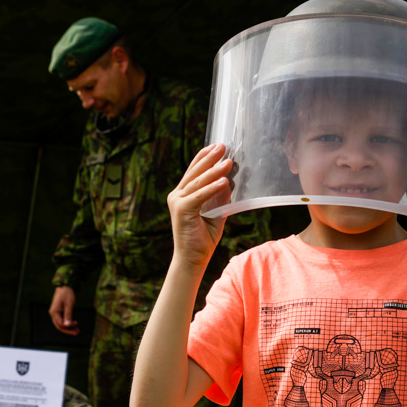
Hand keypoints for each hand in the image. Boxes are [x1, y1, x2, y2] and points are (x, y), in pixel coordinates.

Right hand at [49, 285, 79, 335]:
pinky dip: (68, 323)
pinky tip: (74, 324)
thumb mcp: (69, 305)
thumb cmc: (67, 294)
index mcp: (54, 312)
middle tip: (77, 333)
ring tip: (77, 330)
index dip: (68, 326)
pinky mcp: (58, 312)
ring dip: (69, 328)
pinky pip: (62, 320)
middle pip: (59, 326)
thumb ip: (68, 315)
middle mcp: (53, 314)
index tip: (76, 323)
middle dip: (68, 330)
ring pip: (61, 324)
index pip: (60, 324)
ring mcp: (55, 313)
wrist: (65, 286)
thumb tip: (68, 325)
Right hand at [166, 143, 230, 267]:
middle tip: (223, 146)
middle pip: (195, 172)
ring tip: (229, 162)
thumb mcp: (215, 214)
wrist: (192, 259)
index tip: (216, 146)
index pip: (193, 171)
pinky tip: (224, 181)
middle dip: (210, 158)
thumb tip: (230, 183)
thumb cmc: (203, 239)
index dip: (204, 157)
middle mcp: (177, 196)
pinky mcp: (182, 210)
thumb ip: (220, 199)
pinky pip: (200, 195)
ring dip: (215, 171)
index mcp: (182, 195)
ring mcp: (177, 202)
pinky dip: (212, 188)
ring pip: (198, 182)